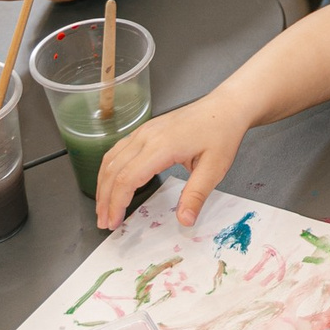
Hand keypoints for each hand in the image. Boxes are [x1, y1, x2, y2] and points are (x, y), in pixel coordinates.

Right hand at [94, 90, 251, 228]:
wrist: (226, 106)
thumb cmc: (221, 134)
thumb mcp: (215, 168)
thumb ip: (196, 195)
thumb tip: (185, 221)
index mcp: (162, 146)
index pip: (127, 179)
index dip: (117, 204)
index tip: (114, 223)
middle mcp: (146, 136)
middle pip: (114, 171)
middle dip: (105, 199)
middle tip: (104, 222)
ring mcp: (143, 131)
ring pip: (111, 159)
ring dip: (103, 185)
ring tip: (103, 208)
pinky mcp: (145, 130)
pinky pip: (118, 150)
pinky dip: (109, 169)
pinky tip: (110, 182)